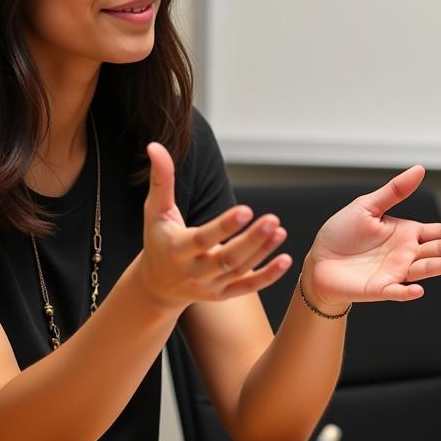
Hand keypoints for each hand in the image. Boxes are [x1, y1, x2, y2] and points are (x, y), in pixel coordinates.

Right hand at [134, 143, 292, 311]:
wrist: (156, 285)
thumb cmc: (158, 239)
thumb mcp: (155, 211)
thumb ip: (161, 179)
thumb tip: (154, 145)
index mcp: (177, 249)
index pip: (204, 238)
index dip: (225, 226)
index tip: (246, 209)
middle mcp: (194, 271)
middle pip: (227, 258)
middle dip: (251, 240)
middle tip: (273, 219)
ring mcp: (210, 286)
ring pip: (240, 270)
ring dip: (263, 252)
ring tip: (279, 230)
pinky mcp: (222, 295)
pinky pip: (248, 287)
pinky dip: (268, 276)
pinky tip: (286, 260)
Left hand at [303, 165, 440, 310]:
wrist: (319, 260)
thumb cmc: (342, 233)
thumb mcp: (367, 206)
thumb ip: (394, 191)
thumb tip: (419, 169)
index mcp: (405, 234)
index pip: (435, 232)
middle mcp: (404, 254)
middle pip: (435, 251)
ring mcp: (394, 273)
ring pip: (423, 270)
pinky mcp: (379, 288)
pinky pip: (395, 291)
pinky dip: (406, 293)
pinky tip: (417, 290)